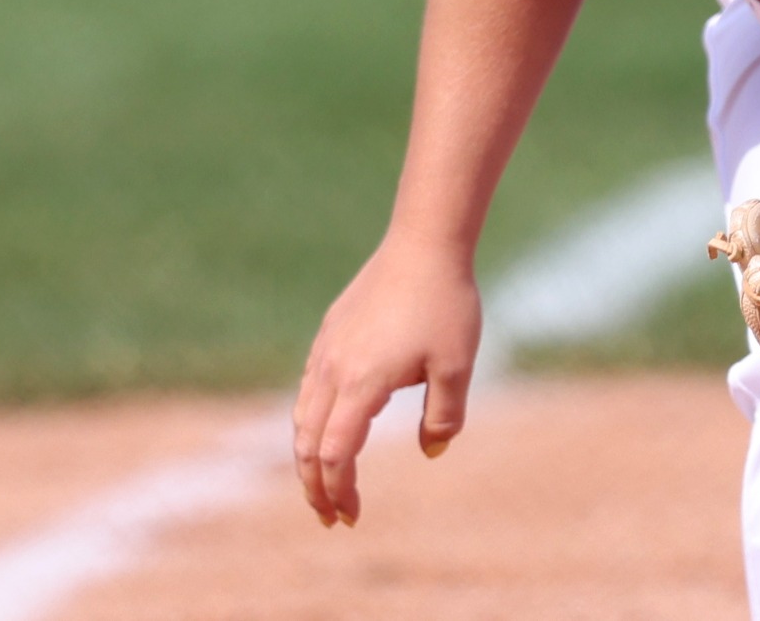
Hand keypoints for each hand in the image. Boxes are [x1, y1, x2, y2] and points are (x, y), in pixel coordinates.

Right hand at [291, 233, 481, 526]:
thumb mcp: (457, 366)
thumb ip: (445, 417)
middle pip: (307, 443)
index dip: (340, 491)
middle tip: (331, 516)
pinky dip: (310, 421)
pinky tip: (329, 428)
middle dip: (314, 486)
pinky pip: (308, 388)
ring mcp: (327, 349)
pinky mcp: (330, 332)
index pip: (336, 455)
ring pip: (301, 416)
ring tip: (325, 482)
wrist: (425, 243)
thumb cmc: (447, 304)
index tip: (353, 517)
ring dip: (308, 455)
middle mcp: (332, 370)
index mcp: (360, 385)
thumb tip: (432, 452)